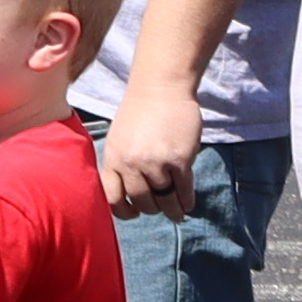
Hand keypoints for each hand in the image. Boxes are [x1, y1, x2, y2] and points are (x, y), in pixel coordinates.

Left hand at [97, 98, 200, 219]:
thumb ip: (122, 164)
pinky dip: (187, 201)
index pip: (112, 198)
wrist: (161, 87)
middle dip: (153, 209)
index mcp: (113, 158)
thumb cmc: (140, 111)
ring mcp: (156, 163)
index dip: (124, 212)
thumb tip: (129, 196)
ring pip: (165, 199)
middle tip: (160, 208)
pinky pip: (183, 190)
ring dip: (173, 209)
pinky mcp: (179, 160)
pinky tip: (188, 203)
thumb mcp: (119, 138)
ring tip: (178, 213)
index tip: (134, 214)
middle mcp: (132, 163)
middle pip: (142, 202)